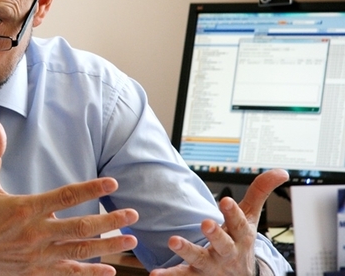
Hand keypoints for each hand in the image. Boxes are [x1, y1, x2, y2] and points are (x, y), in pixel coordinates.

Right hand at [0, 120, 138, 274]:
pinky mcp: (37, 271)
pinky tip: (109, 271)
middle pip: (81, 227)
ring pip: (80, 251)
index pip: (65, 196)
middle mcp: (37, 233)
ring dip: (108, 246)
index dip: (91, 189)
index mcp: (26, 209)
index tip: (112, 183)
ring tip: (132, 241)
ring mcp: (39, 255)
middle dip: (111, 221)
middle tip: (133, 214)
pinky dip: (90, 273)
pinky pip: (69, 273)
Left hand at [149, 169, 288, 275]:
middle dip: (215, 234)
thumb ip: (260, 193)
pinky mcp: (195, 275)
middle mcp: (227, 252)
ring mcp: (211, 265)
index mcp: (240, 236)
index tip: (225, 200)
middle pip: (223, 244)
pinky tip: (156, 274)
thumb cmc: (241, 241)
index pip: (239, 223)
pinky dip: (170, 275)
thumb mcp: (250, 218)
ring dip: (187, 250)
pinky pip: (183, 275)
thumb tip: (281, 171)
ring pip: (199, 258)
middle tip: (205, 223)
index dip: (233, 212)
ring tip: (173, 241)